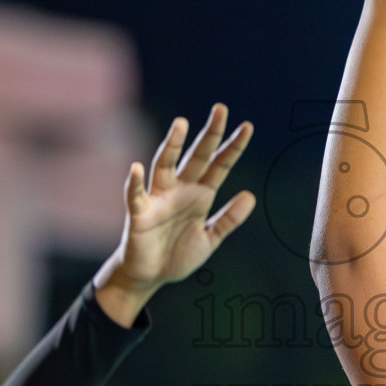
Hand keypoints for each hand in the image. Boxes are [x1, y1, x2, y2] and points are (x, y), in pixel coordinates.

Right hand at [93, 105, 254, 323]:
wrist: (149, 277)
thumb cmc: (176, 255)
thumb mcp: (210, 239)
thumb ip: (229, 220)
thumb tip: (250, 195)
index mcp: (200, 195)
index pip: (219, 166)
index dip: (233, 147)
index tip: (248, 126)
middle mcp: (180, 190)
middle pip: (197, 157)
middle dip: (209, 134)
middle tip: (221, 108)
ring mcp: (158, 199)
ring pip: (165, 166)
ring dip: (171, 145)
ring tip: (181, 124)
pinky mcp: (139, 214)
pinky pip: (136, 195)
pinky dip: (135, 183)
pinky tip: (136, 168)